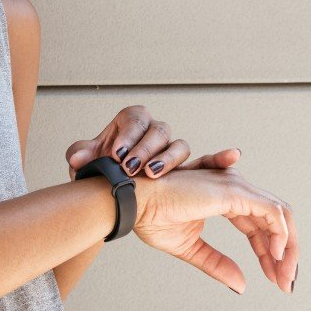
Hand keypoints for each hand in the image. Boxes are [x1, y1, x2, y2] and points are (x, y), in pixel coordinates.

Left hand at [65, 104, 242, 182]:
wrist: (111, 192)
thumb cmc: (101, 170)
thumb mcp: (88, 162)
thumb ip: (82, 156)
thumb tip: (77, 156)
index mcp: (131, 121)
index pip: (135, 119)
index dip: (128, 135)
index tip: (118, 154)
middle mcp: (153, 131)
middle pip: (159, 132)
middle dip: (146, 149)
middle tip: (132, 167)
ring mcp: (169, 149)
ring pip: (178, 147)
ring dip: (167, 161)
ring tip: (152, 175)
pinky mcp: (184, 169)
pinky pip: (205, 160)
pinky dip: (220, 158)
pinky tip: (233, 157)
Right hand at [129, 167, 297, 295]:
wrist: (135, 203)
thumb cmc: (153, 217)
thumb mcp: (192, 249)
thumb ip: (218, 264)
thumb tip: (242, 285)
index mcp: (226, 199)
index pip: (260, 226)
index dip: (270, 253)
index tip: (276, 279)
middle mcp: (235, 188)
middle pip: (276, 220)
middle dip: (286, 253)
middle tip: (286, 283)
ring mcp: (236, 187)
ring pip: (280, 214)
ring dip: (288, 247)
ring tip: (284, 276)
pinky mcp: (234, 192)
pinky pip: (271, 212)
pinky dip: (280, 234)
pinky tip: (275, 257)